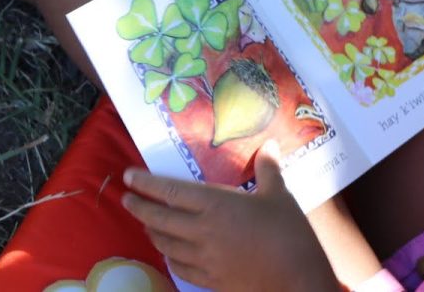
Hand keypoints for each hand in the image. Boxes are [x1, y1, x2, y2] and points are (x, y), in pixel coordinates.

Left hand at [121, 141, 338, 290]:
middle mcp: (202, 231)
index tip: (128, 176)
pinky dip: (168, 257)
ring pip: (165, 244)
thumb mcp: (279, 195)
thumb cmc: (289, 233)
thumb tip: (268, 144)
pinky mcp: (210, 279)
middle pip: (159, 218)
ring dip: (151, 231)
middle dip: (138, 207)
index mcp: (216, 205)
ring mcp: (203, 258)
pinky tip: (167, 253)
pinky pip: (179, 267)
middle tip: (126, 198)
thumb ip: (268, 169)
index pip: (170, 192)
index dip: (146, 183)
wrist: (296, 279)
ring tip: (145, 223)